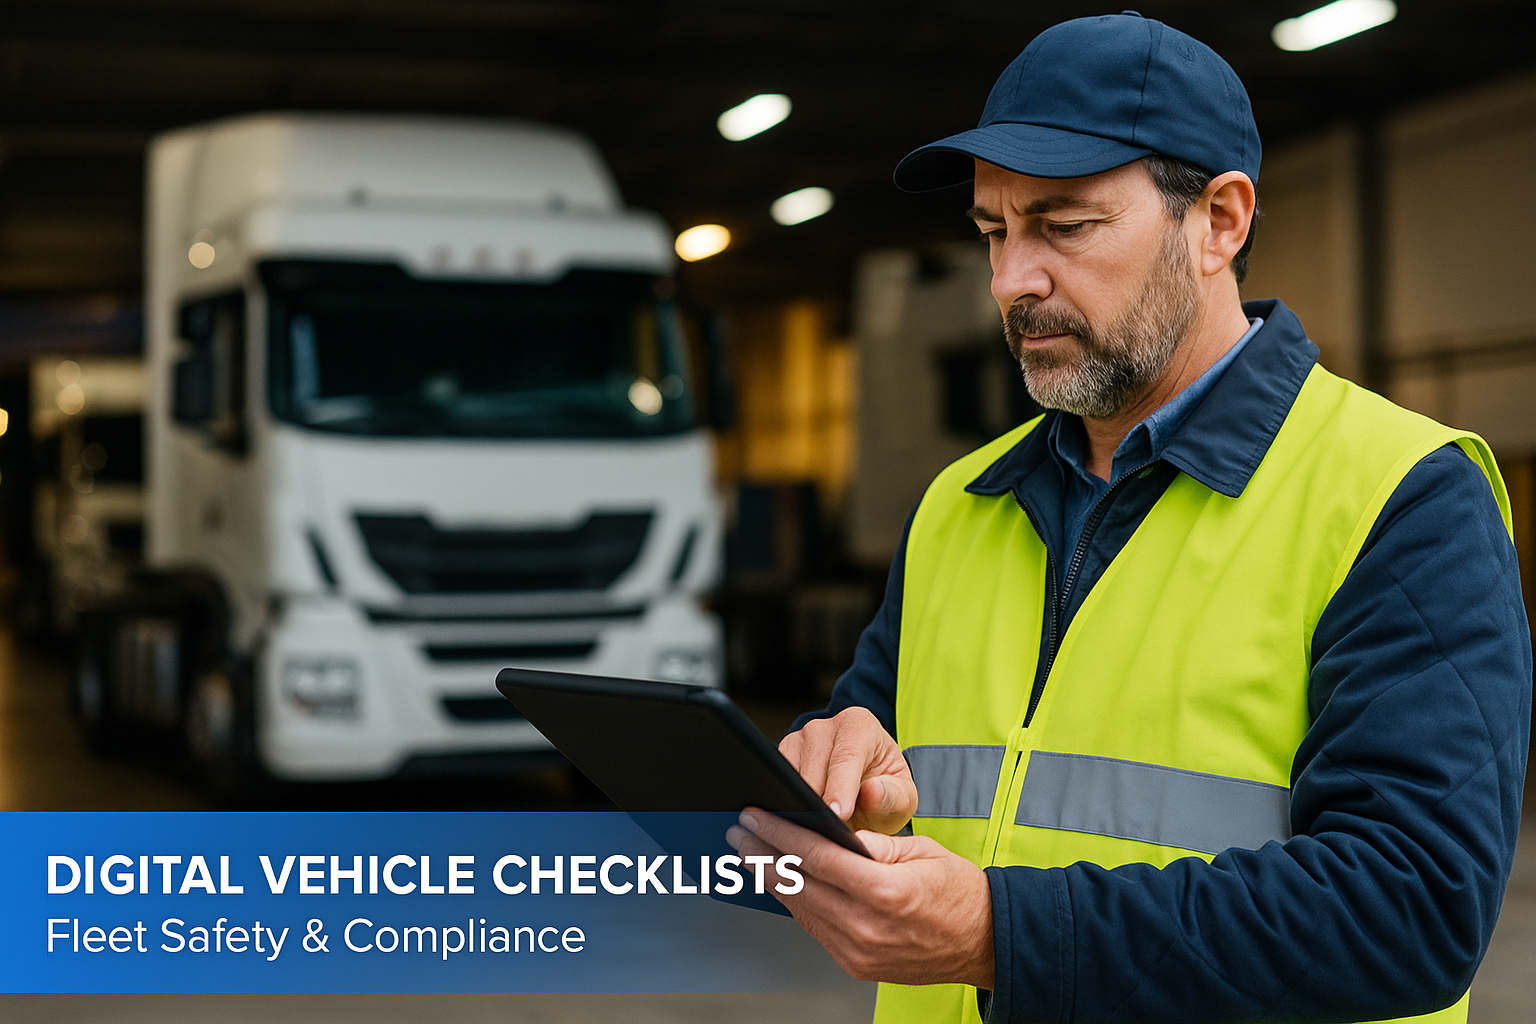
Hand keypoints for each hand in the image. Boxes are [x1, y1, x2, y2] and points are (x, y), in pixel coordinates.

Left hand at [727, 808, 993, 988]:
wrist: (982, 943)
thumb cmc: (959, 893)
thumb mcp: (922, 851)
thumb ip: (875, 842)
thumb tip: (834, 830)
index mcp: (885, 891)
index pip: (817, 856)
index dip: (780, 834)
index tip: (757, 817)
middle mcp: (866, 925)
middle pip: (799, 883)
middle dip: (763, 853)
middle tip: (739, 831)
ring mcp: (858, 950)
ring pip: (800, 908)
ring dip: (771, 878)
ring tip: (750, 853)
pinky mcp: (855, 963)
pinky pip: (815, 928)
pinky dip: (794, 902)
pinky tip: (781, 882)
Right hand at [779, 707, 917, 833]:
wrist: (867, 789)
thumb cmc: (886, 791)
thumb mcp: (902, 798)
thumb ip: (893, 795)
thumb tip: (872, 792)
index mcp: (859, 725)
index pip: (846, 757)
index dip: (841, 788)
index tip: (838, 816)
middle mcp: (824, 726)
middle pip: (814, 770)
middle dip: (819, 807)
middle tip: (828, 839)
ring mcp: (797, 739)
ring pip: (790, 780)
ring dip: (801, 809)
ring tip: (818, 836)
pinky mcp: (780, 757)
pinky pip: (776, 785)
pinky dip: (787, 808)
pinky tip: (802, 827)